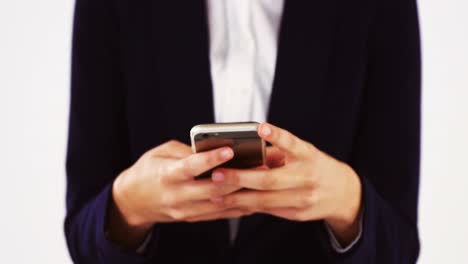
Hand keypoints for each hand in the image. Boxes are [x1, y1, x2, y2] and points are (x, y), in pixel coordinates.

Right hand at [109, 140, 251, 247]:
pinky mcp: (191, 218)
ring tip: (263, 181)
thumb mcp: (162, 152)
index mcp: (167, 174)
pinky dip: (237, 206)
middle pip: (212, 188)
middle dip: (237, 177)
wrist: (133, 200)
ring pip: (219, 204)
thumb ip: (187, 151)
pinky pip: (218, 214)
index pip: (192, 167)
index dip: (211, 158)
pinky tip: (253, 198)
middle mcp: (177, 195)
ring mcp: (185, 210)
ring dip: (243, 194)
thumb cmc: (149, 170)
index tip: (229, 149)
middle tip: (259, 166)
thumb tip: (214, 149)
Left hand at [211, 123, 361, 245]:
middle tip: (217, 174)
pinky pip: (269, 210)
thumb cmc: (315, 166)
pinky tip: (232, 203)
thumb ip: (278, 152)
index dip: (277, 135)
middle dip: (241, 178)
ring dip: (238, 197)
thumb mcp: (304, 153)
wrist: (343, 193)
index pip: (292, 143)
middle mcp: (307, 177)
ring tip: (217, 194)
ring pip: (266, 200)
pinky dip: (249, 206)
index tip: (261, 127)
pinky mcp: (298, 214)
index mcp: (308, 155)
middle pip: (270, 179)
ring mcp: (303, 198)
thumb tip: (245, 152)